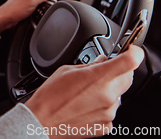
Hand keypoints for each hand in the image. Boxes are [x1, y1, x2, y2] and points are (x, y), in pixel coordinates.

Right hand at [25, 46, 144, 137]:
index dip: (133, 53)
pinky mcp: (106, 125)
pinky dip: (102, 106)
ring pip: (118, 95)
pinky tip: (85, 104)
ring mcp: (108, 112)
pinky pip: (111, 111)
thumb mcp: (66, 71)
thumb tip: (102, 62)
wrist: (42, 121)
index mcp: (98, 78)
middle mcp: (107, 96)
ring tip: (85, 92)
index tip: (131, 51)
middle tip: (103, 71)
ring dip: (108, 90)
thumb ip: (89, 65)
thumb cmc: (50, 97)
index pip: (129, 62)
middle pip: (128, 78)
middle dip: (119, 72)